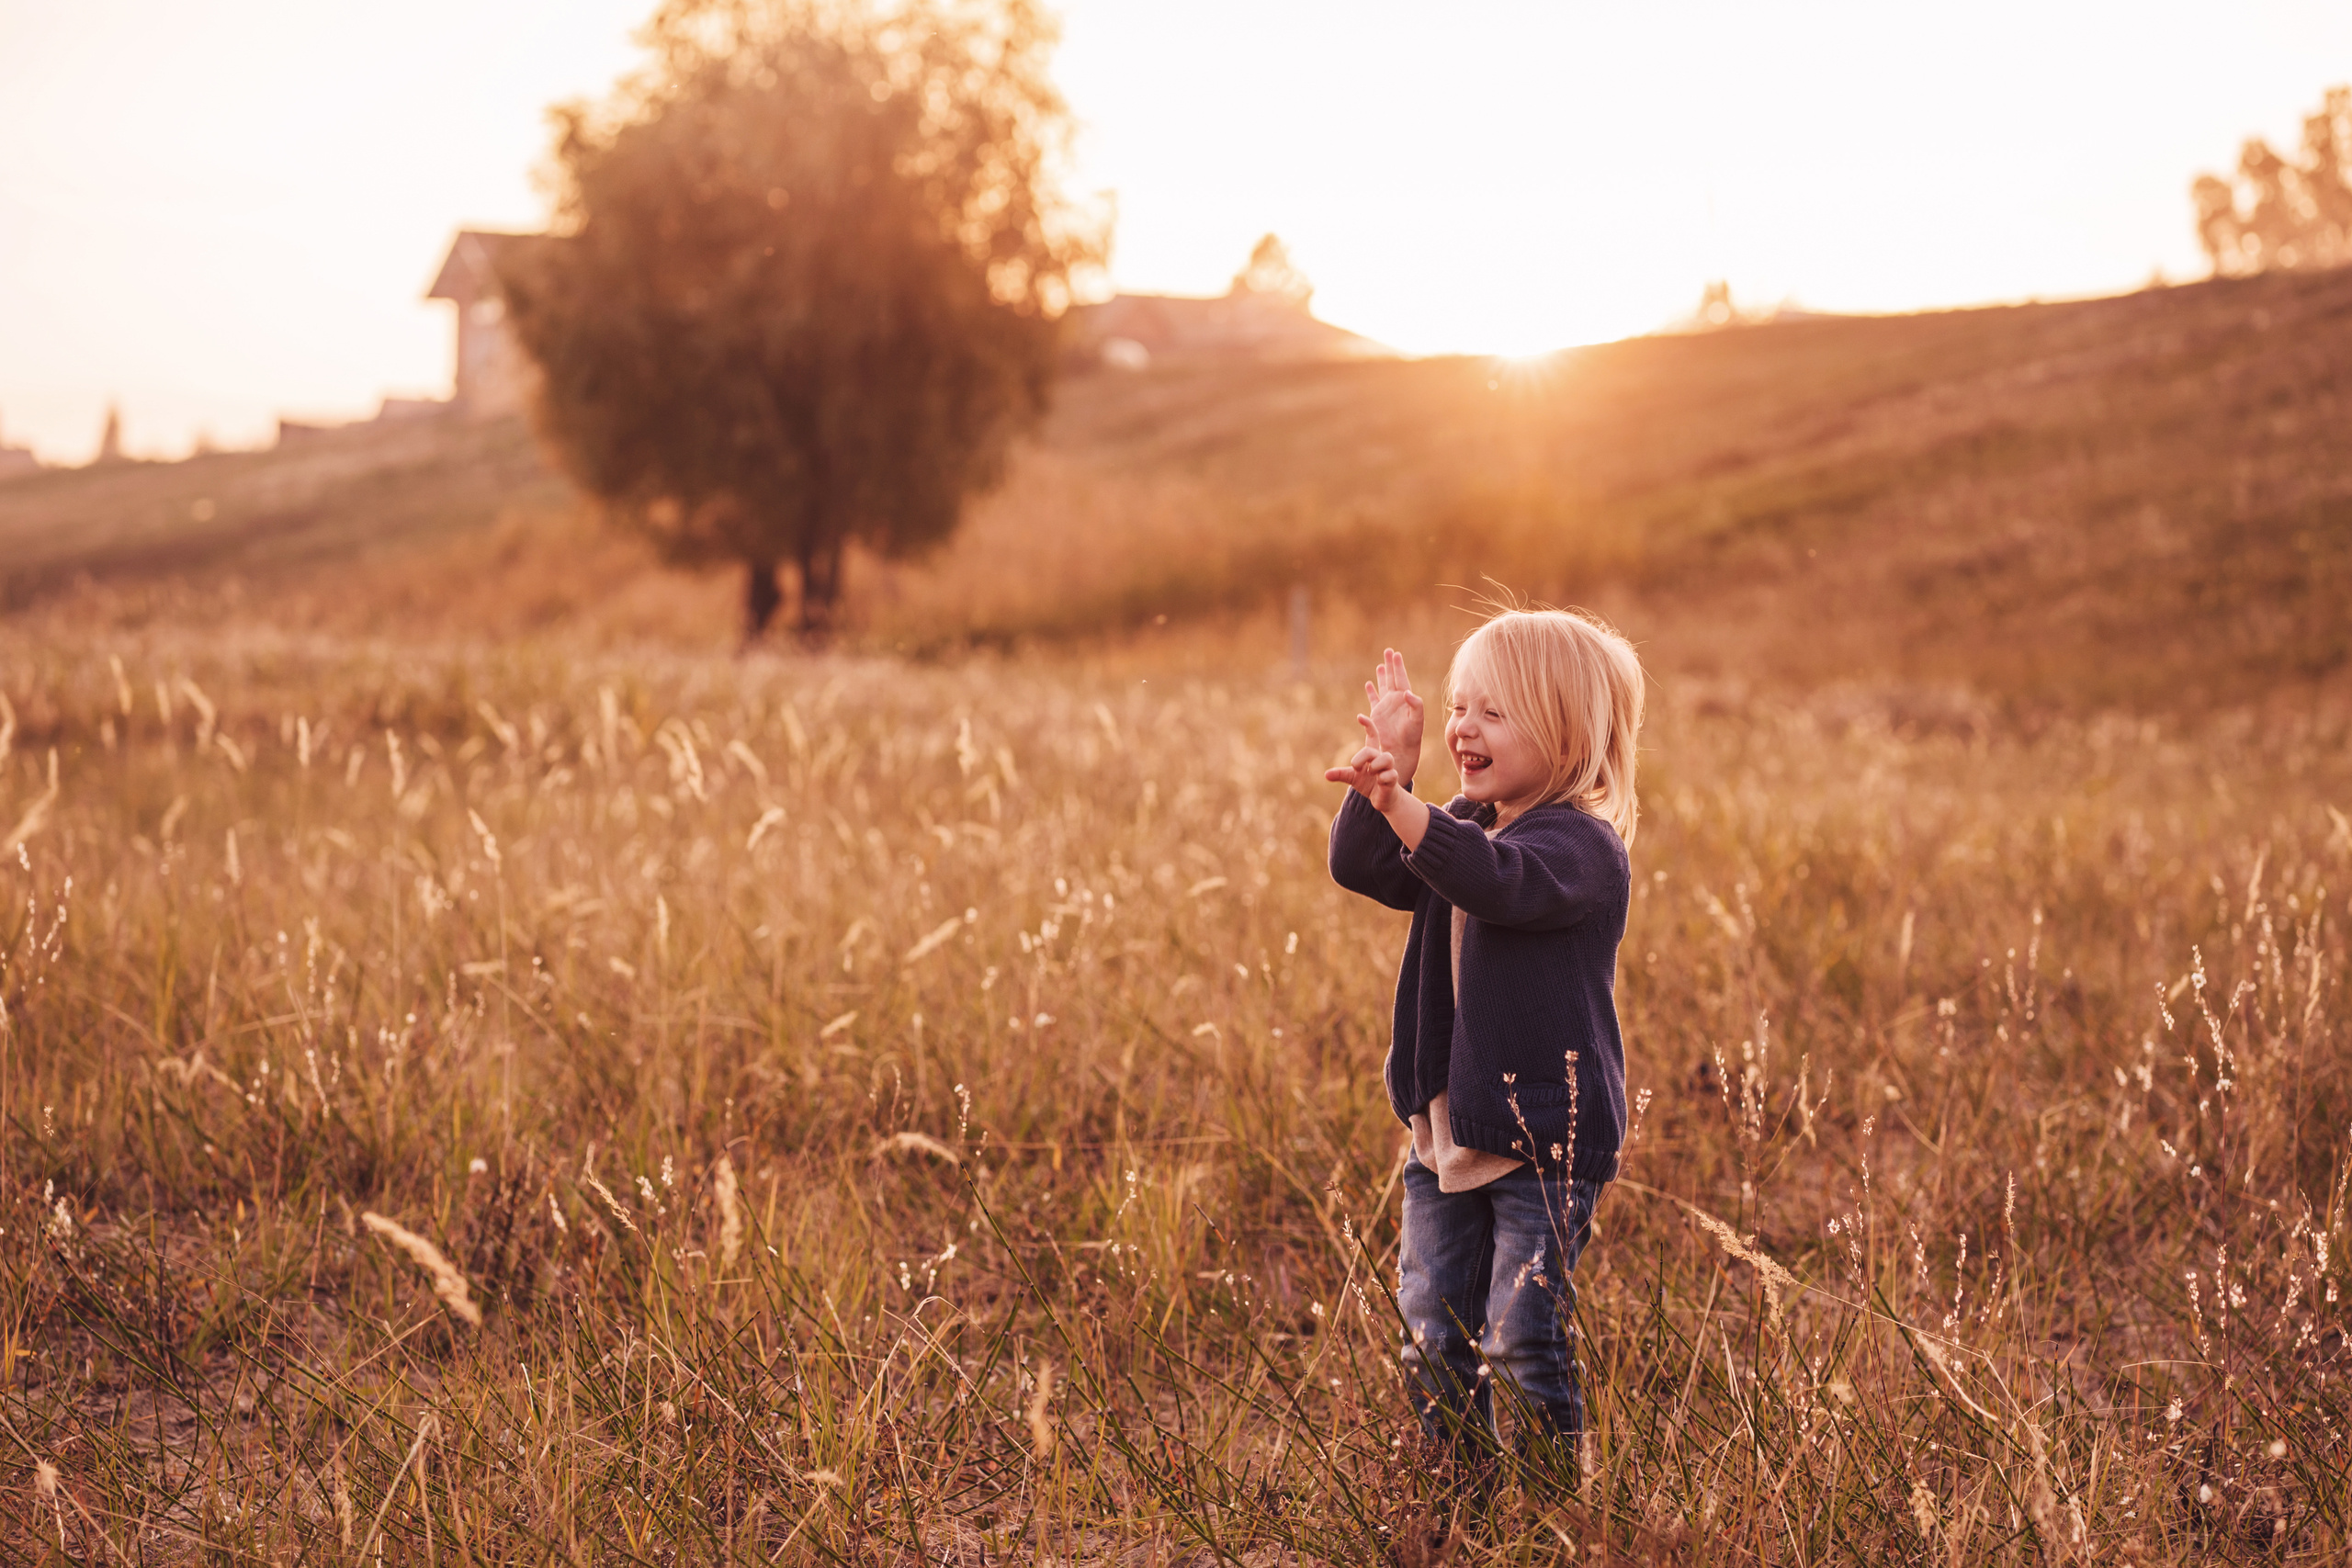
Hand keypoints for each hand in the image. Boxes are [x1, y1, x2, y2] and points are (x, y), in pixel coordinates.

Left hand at [1324, 730, 1404, 814]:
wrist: (1385, 799)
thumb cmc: (1369, 785)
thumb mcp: (1353, 778)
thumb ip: (1341, 774)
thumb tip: (1326, 774)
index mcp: (1372, 755)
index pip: (1372, 736)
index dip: (1368, 726)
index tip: (1359, 716)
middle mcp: (1381, 759)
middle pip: (1371, 750)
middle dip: (1361, 757)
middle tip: (1356, 767)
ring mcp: (1389, 769)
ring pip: (1387, 758)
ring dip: (1375, 765)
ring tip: (1371, 773)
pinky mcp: (1393, 781)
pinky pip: (1391, 775)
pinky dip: (1383, 778)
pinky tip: (1380, 782)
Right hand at [1363, 648, 1422, 786]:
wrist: (1401, 751)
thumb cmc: (1412, 737)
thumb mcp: (1417, 720)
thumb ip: (1415, 704)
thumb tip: (1406, 692)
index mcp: (1406, 699)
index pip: (1401, 678)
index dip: (1398, 666)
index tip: (1395, 654)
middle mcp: (1396, 701)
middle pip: (1392, 678)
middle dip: (1390, 665)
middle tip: (1388, 651)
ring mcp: (1386, 707)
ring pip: (1383, 687)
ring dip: (1381, 676)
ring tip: (1380, 665)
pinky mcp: (1377, 715)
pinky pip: (1373, 699)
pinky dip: (1371, 692)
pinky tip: (1369, 684)